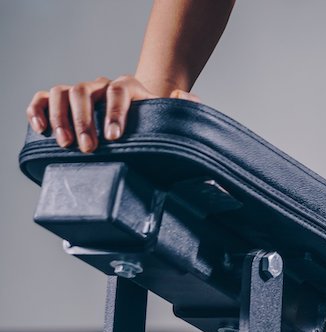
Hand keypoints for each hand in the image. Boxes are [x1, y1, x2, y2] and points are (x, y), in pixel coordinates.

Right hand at [26, 75, 197, 152]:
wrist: (140, 117)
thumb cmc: (154, 123)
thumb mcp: (169, 117)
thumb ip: (183, 107)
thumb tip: (183, 95)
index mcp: (128, 86)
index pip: (118, 90)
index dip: (114, 112)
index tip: (114, 137)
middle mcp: (100, 84)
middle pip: (84, 90)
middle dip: (84, 120)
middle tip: (88, 148)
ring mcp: (80, 92)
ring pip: (61, 92)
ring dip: (60, 118)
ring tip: (66, 145)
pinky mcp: (62, 101)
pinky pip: (43, 98)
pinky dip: (37, 109)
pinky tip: (40, 128)